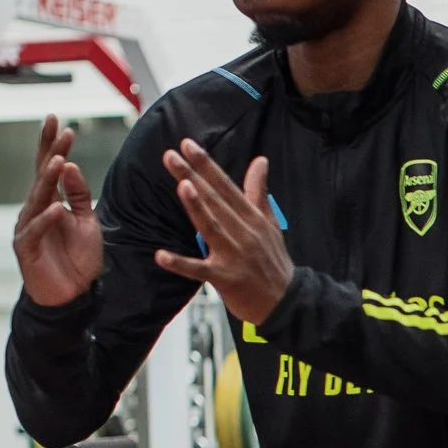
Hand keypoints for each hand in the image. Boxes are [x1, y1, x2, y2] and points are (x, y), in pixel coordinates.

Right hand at [12, 114, 102, 307]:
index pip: (50, 168)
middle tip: (56, 127)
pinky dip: (46, 219)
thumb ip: (80, 196)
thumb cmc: (77, 258)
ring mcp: (28, 228)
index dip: (54, 145)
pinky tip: (56, 207)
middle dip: (48, 151)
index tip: (60, 122)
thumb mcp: (86, 222)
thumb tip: (70, 165)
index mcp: (50, 201)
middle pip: (41, 176)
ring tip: (58, 160)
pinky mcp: (27, 249)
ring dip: (47, 180)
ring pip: (37, 199)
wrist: (71, 295)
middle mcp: (35, 210)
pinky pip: (36, 231)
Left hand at [156, 138, 293, 323]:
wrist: (287, 302)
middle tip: (171, 156)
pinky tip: (161, 255)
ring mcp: (234, 255)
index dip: (207, 165)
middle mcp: (243, 233)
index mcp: (252, 218)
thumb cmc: (273, 262)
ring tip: (182, 186)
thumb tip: (260, 161)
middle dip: (192, 176)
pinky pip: (199, 270)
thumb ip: (259, 192)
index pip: (226, 186)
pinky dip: (180, 264)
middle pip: (214, 200)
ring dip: (196, 207)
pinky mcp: (225, 279)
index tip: (188, 145)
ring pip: (211, 227)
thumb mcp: (270, 224)